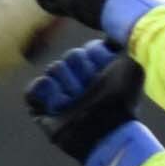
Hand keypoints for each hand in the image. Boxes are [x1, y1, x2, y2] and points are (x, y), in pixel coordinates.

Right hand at [25, 42, 149, 165]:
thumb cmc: (122, 102)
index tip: (105, 72)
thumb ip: (126, 43)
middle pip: (68, 58)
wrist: (106, 131)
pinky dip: (44, 92)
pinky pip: (32, 91)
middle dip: (80, 73)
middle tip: (91, 90)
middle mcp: (76, 82)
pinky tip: (58, 101)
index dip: (94, 59)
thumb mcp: (132, 66)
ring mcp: (59, 96)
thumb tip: (114, 34)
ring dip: (67, 85)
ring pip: (53, 70)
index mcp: (94, 72)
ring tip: (77, 101)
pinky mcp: (42, 111)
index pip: (84, 51)